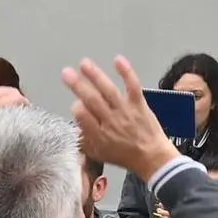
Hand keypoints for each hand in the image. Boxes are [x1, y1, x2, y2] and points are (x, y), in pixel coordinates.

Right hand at [63, 57, 176, 181]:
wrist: (152, 157)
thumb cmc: (123, 156)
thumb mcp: (99, 154)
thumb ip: (83, 141)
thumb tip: (72, 126)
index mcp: (100, 135)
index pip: (84, 118)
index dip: (77, 109)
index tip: (74, 104)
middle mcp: (111, 121)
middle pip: (92, 100)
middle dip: (78, 85)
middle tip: (66, 73)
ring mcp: (126, 111)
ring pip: (109, 91)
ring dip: (96, 75)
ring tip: (84, 63)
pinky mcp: (139, 104)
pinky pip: (132, 86)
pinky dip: (126, 72)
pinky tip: (117, 60)